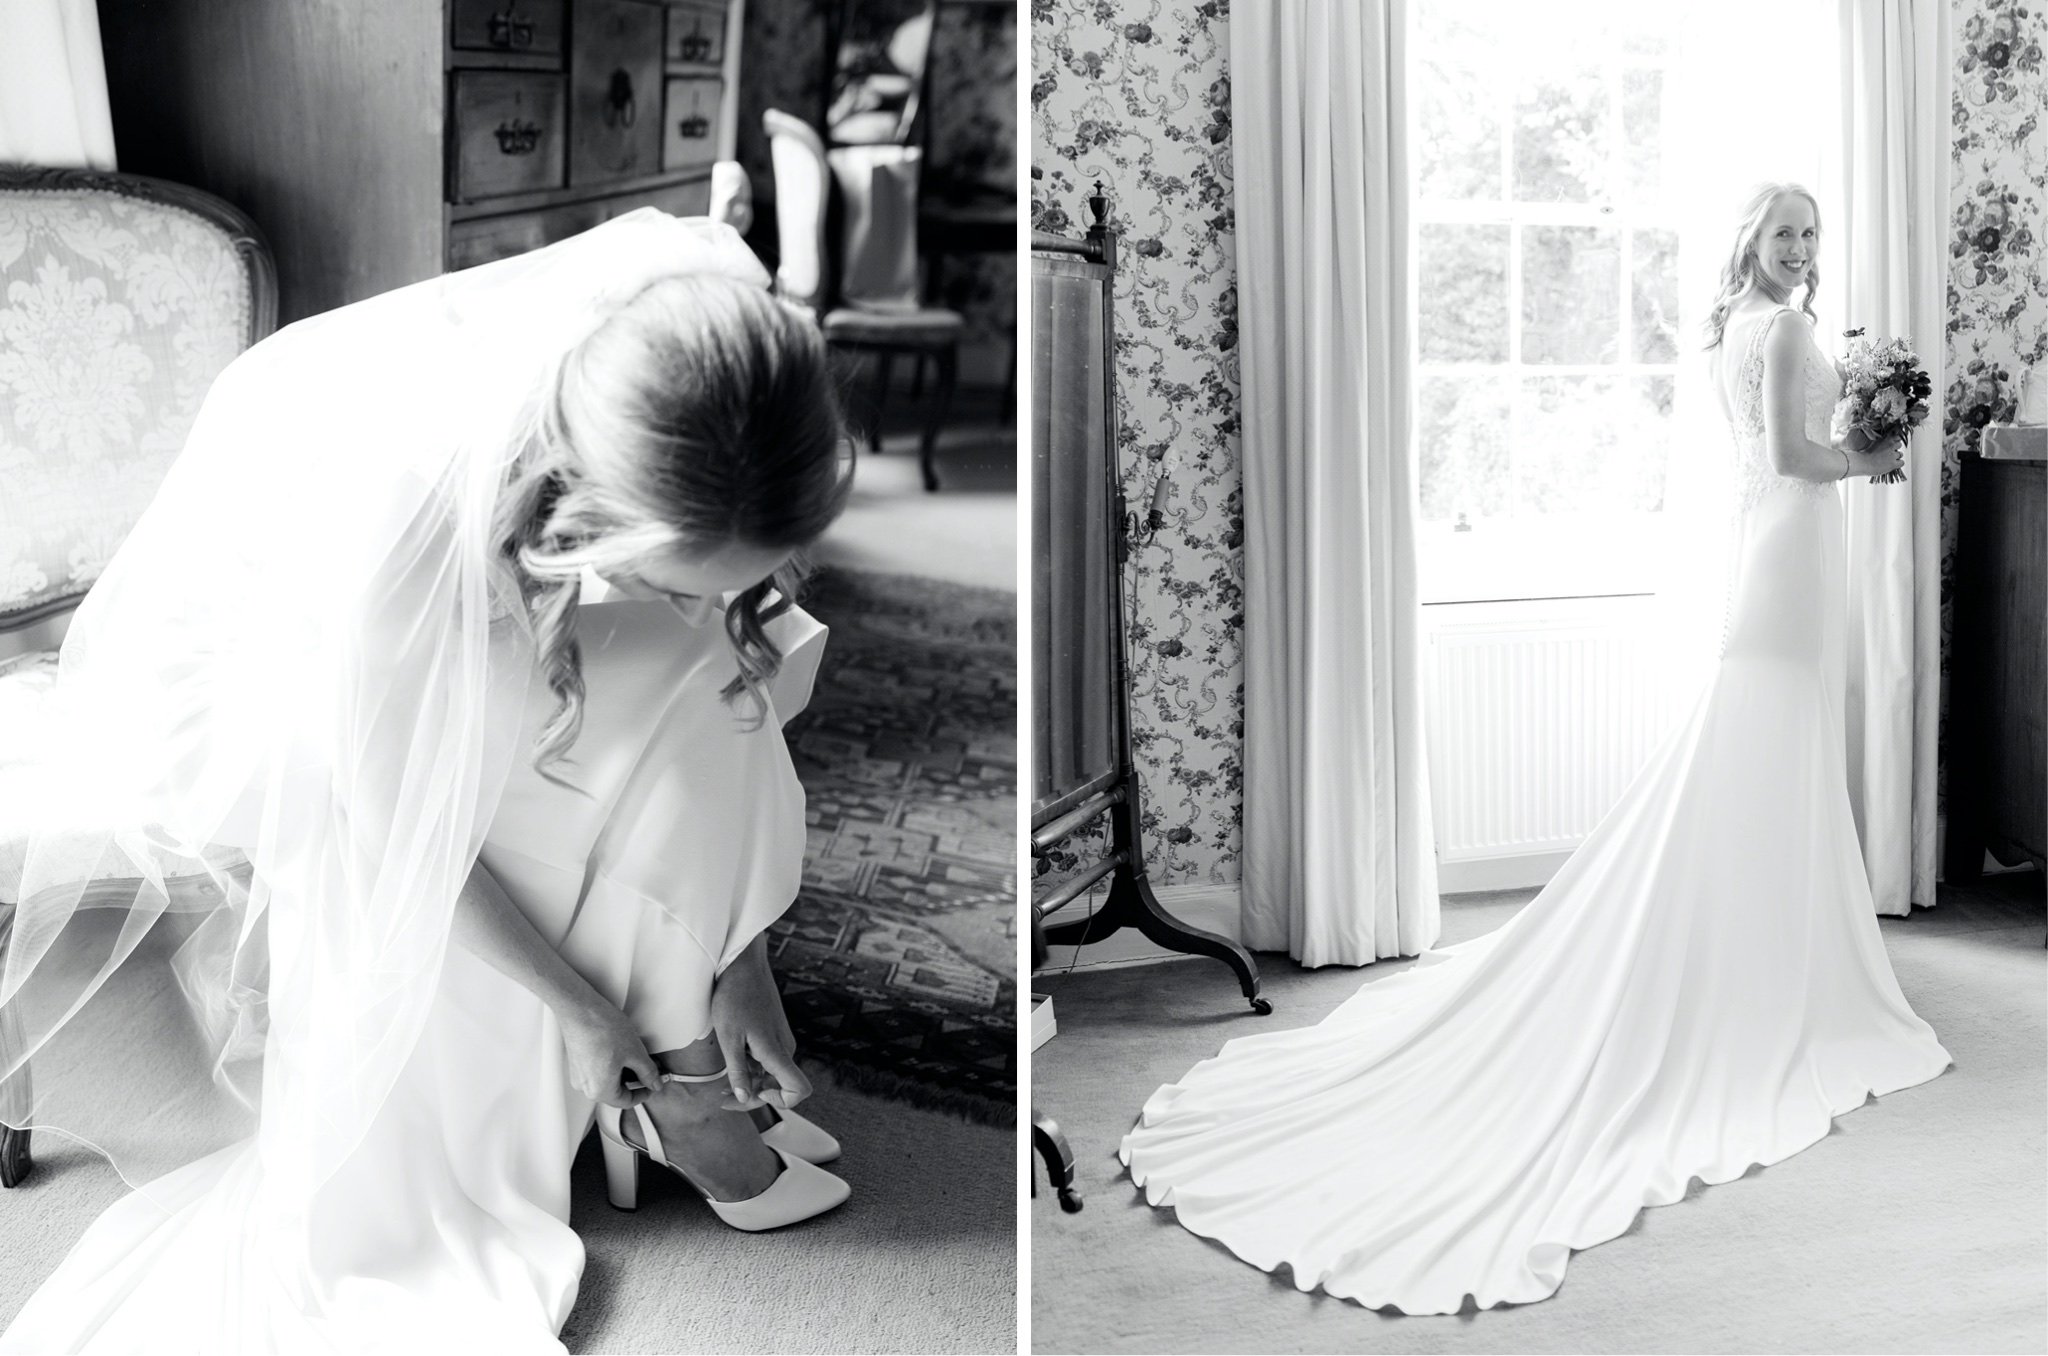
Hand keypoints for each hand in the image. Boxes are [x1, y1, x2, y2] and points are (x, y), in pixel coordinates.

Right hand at [561, 998, 661, 1108]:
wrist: (580, 1009)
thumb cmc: (602, 1030)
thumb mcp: (635, 1052)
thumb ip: (648, 1073)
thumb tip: (655, 1083)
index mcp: (600, 1091)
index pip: (626, 1102)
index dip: (644, 1093)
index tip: (652, 1083)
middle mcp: (586, 1087)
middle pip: (616, 1092)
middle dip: (634, 1079)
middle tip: (647, 1065)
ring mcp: (579, 1075)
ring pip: (606, 1080)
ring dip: (623, 1071)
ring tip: (634, 1053)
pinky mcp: (576, 1062)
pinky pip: (597, 1070)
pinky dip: (610, 1064)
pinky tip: (619, 1049)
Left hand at [708, 933, 811, 1112]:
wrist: (743, 964)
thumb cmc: (734, 997)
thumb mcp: (729, 1038)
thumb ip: (738, 1071)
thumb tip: (744, 1098)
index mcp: (777, 1051)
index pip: (800, 1090)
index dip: (780, 1102)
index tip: (752, 1093)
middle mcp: (786, 1048)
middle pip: (782, 1086)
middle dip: (754, 1096)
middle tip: (724, 1097)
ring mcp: (782, 1040)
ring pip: (774, 1074)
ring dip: (752, 1083)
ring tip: (723, 1083)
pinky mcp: (775, 1033)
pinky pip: (770, 1061)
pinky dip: (754, 1069)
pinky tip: (734, 1063)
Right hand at [1847, 433, 1904, 479]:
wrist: (1861, 463)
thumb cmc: (1864, 454)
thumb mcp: (1873, 442)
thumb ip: (1882, 440)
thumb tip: (1887, 441)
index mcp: (1885, 439)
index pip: (1897, 436)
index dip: (1895, 440)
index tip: (1891, 444)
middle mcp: (1890, 445)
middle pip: (1899, 445)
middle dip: (1895, 448)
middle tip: (1888, 453)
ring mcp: (1892, 455)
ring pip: (1900, 454)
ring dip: (1896, 457)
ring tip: (1888, 460)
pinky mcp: (1893, 463)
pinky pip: (1902, 462)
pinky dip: (1898, 464)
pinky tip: (1891, 464)